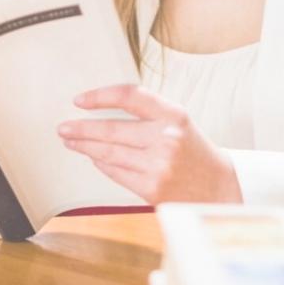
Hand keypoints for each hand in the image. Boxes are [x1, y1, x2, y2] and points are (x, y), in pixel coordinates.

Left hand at [58, 85, 242, 203]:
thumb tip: (101, 109)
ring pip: (108, 153)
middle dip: (81, 128)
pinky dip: (101, 164)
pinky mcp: (151, 188)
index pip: (129, 96)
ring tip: (71, 142)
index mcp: (173, 115)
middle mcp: (166, 138)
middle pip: (111, 129)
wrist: (219, 187)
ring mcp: (158, 165)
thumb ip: (147, 112)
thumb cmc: (193, 151)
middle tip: (64, 128)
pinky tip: (94, 158)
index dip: (100, 96)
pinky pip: (115, 172)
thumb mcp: (178, 121)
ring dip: (85, 147)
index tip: (80, 100)